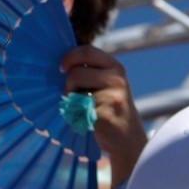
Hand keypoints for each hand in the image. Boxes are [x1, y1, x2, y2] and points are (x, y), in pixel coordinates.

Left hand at [60, 45, 145, 187]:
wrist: (127, 137)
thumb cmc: (109, 107)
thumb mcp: (107, 82)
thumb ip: (90, 71)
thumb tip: (60, 64)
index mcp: (115, 67)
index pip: (87, 51)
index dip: (70, 57)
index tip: (61, 68)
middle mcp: (117, 80)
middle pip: (76, 73)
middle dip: (68, 85)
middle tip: (72, 95)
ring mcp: (113, 97)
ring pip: (75, 92)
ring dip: (71, 101)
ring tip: (81, 108)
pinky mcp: (106, 115)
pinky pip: (78, 110)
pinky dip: (76, 115)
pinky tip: (86, 119)